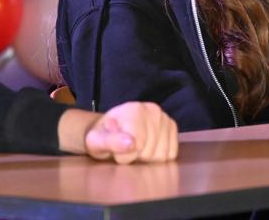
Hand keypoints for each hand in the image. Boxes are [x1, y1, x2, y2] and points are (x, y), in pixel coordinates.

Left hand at [57, 103, 177, 163]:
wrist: (111, 128)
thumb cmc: (103, 135)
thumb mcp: (96, 141)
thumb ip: (110, 142)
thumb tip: (131, 143)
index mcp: (134, 110)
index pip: (137, 146)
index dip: (124, 155)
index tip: (115, 149)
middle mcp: (153, 110)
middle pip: (150, 152)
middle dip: (136, 157)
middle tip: (126, 148)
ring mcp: (164, 118)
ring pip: (161, 155)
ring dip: (147, 158)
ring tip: (136, 147)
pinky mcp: (172, 128)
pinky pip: (170, 154)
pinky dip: (158, 156)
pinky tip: (147, 147)